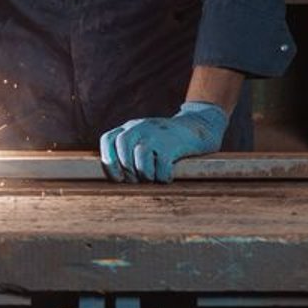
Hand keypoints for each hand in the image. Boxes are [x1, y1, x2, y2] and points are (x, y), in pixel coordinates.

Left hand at [99, 101, 228, 182]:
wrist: (199, 127)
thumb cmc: (168, 141)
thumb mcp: (146, 139)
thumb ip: (130, 152)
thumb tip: (119, 179)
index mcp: (131, 127)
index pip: (108, 139)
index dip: (109, 161)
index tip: (118, 178)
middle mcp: (141, 127)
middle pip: (122, 148)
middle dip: (128, 170)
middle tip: (138, 180)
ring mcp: (156, 134)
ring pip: (140, 157)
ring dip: (145, 174)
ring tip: (153, 178)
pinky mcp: (172, 144)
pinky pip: (161, 165)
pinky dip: (163, 176)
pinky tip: (168, 176)